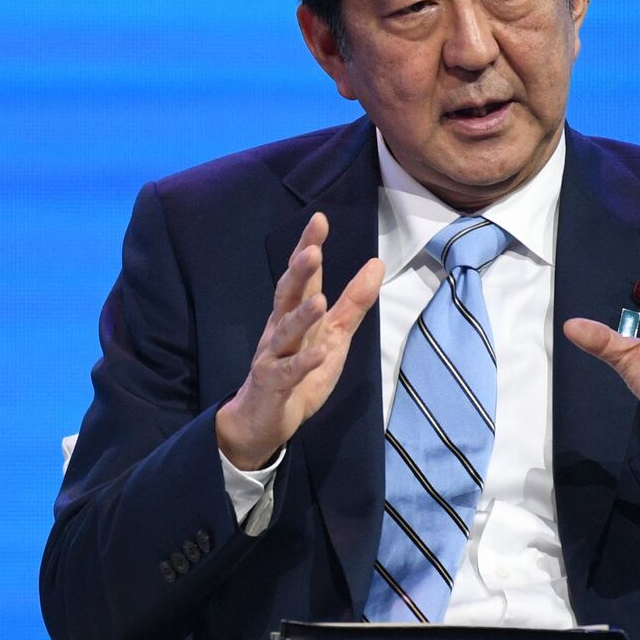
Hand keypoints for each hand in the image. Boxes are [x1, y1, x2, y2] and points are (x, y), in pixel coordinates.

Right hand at [216, 212, 383, 469]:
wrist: (262, 420)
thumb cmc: (298, 372)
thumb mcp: (333, 336)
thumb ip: (353, 303)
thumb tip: (377, 264)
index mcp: (293, 314)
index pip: (301, 276)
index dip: (308, 247)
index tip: (319, 219)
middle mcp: (280, 329)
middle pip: (287, 295)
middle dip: (299, 273)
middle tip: (312, 250)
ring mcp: (273, 357)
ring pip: (285, 332)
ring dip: (301, 316)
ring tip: (319, 299)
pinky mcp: (273, 385)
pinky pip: (288, 373)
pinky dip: (303, 363)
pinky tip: (319, 354)